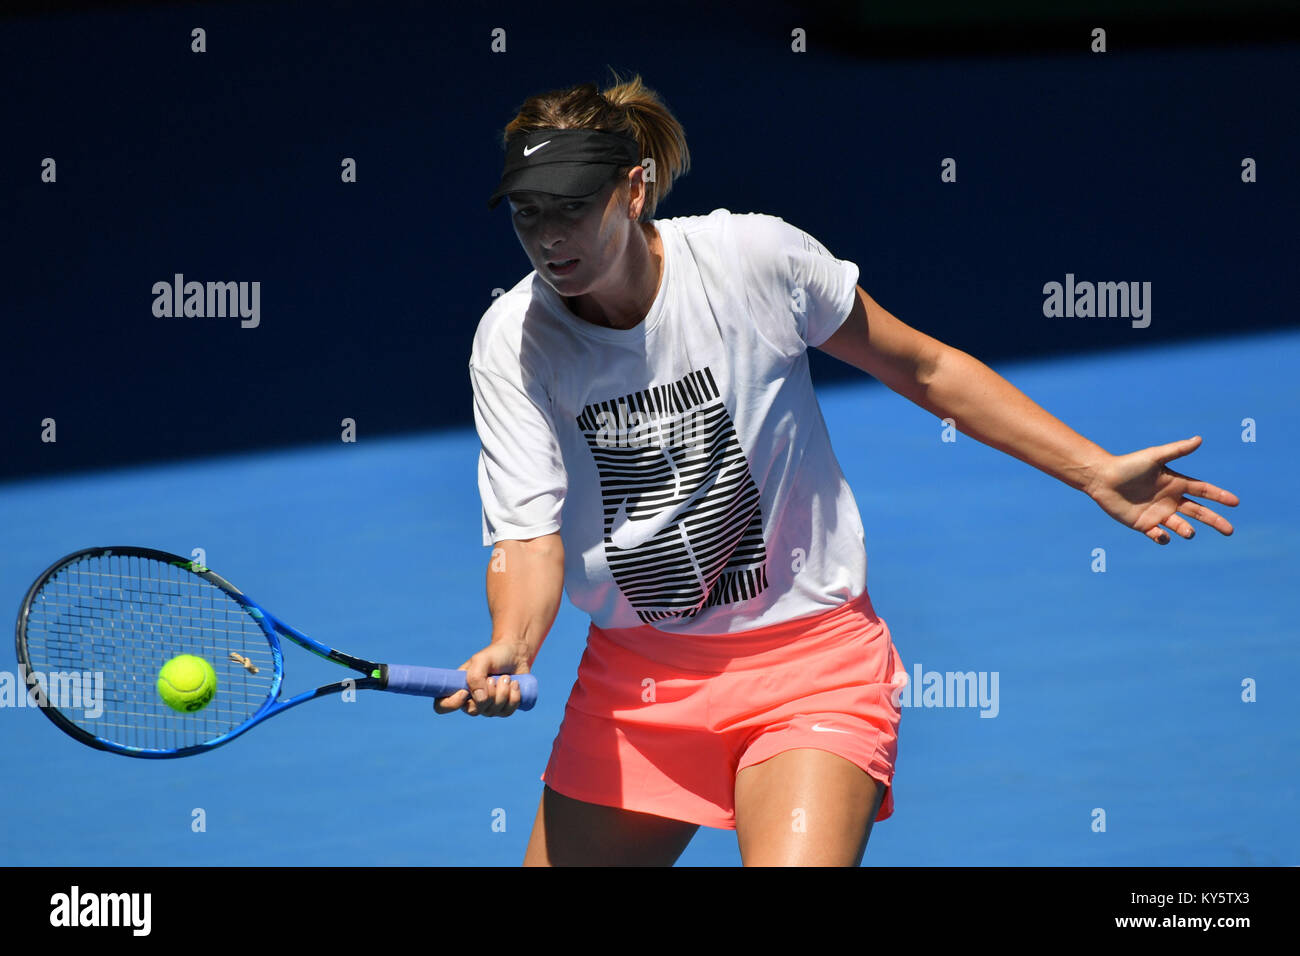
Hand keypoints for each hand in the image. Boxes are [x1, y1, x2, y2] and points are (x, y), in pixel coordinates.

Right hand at [433, 639, 531, 716]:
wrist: (516, 654)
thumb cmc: (495, 655)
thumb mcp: (481, 660)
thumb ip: (475, 677)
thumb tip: (479, 699)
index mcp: (458, 687)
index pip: (442, 706)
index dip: (451, 704)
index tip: (464, 692)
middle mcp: (471, 700)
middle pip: (473, 711)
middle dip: (488, 693)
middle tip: (493, 677)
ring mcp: (487, 707)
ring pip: (493, 711)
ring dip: (503, 692)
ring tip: (506, 677)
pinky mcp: (503, 709)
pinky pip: (507, 712)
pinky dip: (514, 697)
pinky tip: (515, 684)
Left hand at [1085, 435, 1237, 544]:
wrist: (1102, 478)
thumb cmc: (1128, 465)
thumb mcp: (1154, 457)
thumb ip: (1176, 450)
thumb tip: (1199, 439)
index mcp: (1175, 483)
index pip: (1203, 491)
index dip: (1219, 496)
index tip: (1235, 502)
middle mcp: (1170, 500)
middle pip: (1198, 512)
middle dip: (1215, 520)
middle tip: (1230, 531)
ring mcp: (1158, 513)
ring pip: (1180, 525)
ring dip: (1187, 530)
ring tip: (1188, 531)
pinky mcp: (1143, 524)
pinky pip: (1158, 535)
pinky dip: (1163, 537)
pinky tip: (1161, 534)